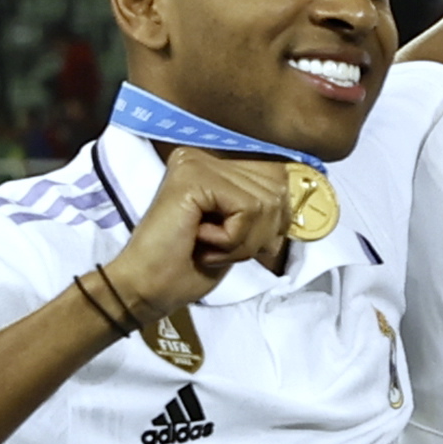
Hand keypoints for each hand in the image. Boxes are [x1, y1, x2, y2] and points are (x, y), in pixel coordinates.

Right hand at [104, 147, 291, 314]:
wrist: (147, 288)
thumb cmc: (189, 266)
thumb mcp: (241, 233)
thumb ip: (265, 207)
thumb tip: (295, 197)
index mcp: (216, 165)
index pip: (279, 180)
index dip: (273, 221)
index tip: (238, 242)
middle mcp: (205, 155)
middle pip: (278, 190)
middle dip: (259, 233)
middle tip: (217, 247)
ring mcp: (197, 162)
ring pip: (266, 202)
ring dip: (244, 240)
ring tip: (207, 246)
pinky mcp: (193, 176)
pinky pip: (248, 209)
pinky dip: (233, 240)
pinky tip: (200, 242)